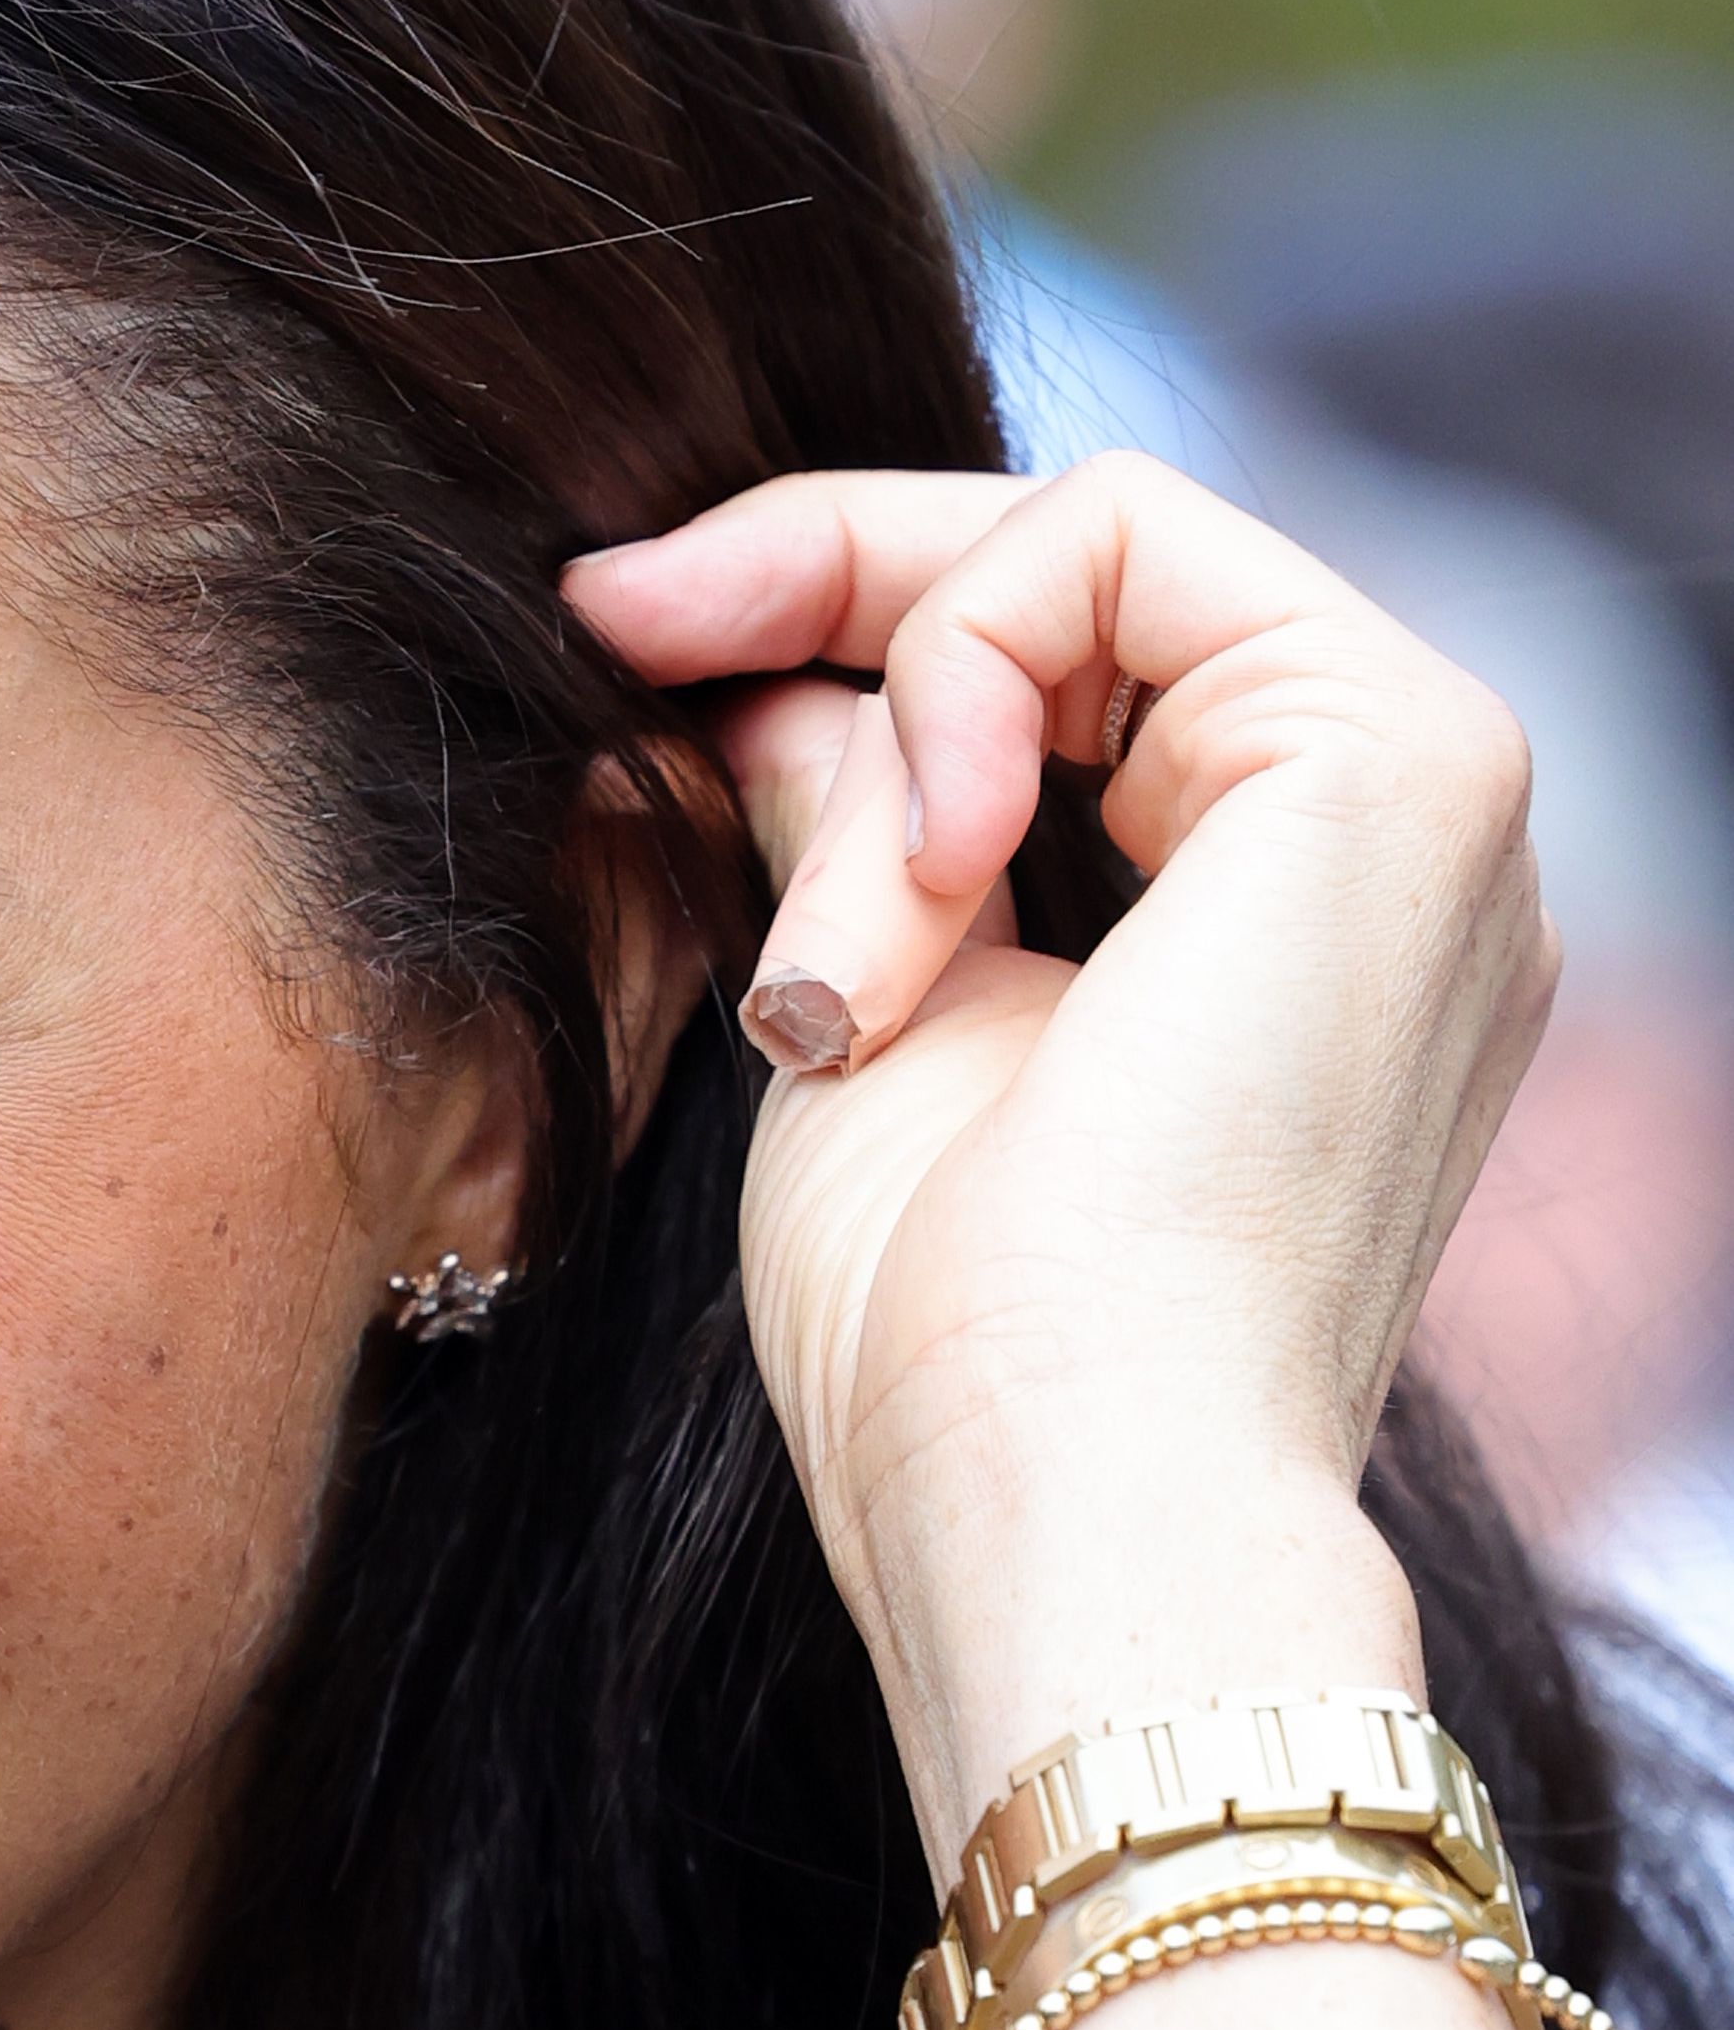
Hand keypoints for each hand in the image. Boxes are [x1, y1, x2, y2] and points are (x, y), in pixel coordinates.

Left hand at [562, 456, 1559, 1869]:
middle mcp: (1379, 843)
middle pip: (1071, 566)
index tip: (612, 625)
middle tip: (616, 619)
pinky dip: (959, 680)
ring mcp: (1417, 790)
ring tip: (831, 972)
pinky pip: (1127, 542)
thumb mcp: (859, 1013)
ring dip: (880, 734)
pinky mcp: (1404, 751)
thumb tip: (765, 687)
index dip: (819, 597)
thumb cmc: (943, 1331)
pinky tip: (919, 894)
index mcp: (1275, 916)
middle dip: (806, 575)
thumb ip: (848, 822)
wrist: (1052, 1488)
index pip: (1054, 650)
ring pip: (1083, 551)